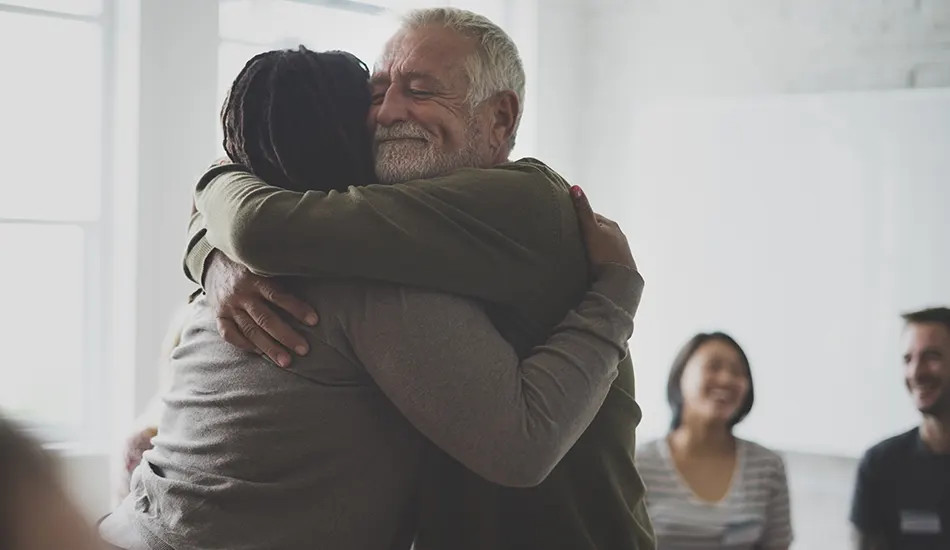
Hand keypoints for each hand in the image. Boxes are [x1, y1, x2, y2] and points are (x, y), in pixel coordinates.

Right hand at [204, 251, 317, 366]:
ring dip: (269, 348)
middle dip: (286, 336)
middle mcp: (241, 294)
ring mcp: (228, 306)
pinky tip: (260, 353)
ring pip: (250, 331)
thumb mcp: (263, 263)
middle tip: (304, 350)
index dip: (297, 308)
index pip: (278, 296)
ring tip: (286, 361)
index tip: (314, 321)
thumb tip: (314, 281)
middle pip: (265, 319)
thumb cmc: (249, 265)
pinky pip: (229, 334)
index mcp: (255, 278)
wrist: (212, 261)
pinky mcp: (218, 315)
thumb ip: (281, 275)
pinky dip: (244, 345)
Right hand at [570, 186, 636, 270]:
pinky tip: (593, 263)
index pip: (592, 217)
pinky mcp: (622, 264)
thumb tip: (575, 187)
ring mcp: (621, 250)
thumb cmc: (603, 253)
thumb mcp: (590, 230)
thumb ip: (583, 211)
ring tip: (581, 253)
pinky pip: (607, 256)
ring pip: (603, 244)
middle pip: (598, 231)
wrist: (619, 280)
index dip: (579, 220)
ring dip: (594, 246)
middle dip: (587, 234)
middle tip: (572, 240)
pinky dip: (600, 257)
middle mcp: (619, 235)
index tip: (567, 225)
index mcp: (611, 225)